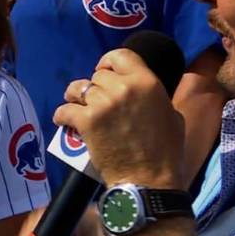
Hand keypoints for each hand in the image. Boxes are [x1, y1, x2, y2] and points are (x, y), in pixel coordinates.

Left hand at [53, 49, 185, 188]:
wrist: (148, 180)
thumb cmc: (165, 151)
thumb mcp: (171, 115)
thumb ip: (153, 95)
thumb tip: (140, 87)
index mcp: (146, 82)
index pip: (119, 55)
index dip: (108, 62)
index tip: (104, 71)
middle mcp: (123, 88)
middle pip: (98, 75)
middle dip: (96, 87)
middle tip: (97, 101)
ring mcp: (102, 103)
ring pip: (79, 88)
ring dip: (77, 97)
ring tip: (78, 106)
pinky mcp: (85, 120)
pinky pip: (65, 109)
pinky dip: (63, 115)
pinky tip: (65, 120)